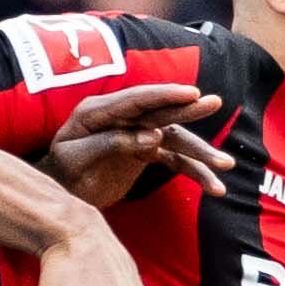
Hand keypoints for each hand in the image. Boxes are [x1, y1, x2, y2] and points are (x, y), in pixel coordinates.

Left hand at [39, 79, 230, 210]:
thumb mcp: (75, 159)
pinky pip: (175, 161)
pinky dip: (195, 172)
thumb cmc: (60, 172)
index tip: (190, 93)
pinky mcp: (146, 152)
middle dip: (188, 110)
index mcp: (98, 111)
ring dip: (200, 153)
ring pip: (175, 140)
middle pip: (160, 112)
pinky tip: (215, 188)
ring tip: (226, 165)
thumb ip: (111, 145)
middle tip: (214, 103)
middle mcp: (122, 118)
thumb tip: (153, 138)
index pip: (135, 100)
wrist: (58, 191)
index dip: (163, 95)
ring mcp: (137, 134)